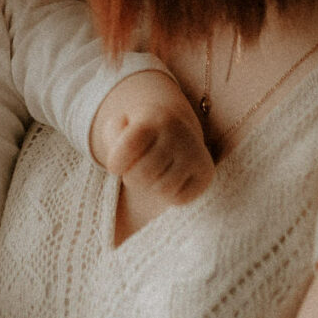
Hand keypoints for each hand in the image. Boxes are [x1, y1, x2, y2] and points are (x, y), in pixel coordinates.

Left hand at [90, 70, 213, 210]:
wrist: (176, 130)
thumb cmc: (139, 134)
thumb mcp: (120, 127)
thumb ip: (111, 136)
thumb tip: (118, 160)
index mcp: (154, 119)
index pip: (127, 149)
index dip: (115, 163)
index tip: (116, 164)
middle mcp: (178, 133)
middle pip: (140, 175)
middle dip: (132, 177)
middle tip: (136, 169)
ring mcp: (194, 152)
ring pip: (161, 190)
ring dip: (150, 187)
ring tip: (153, 173)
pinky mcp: (205, 172)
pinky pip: (179, 199)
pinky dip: (169, 195)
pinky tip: (170, 180)